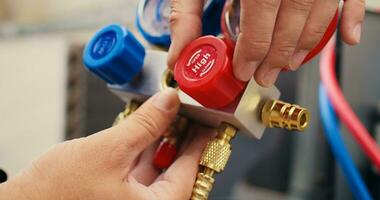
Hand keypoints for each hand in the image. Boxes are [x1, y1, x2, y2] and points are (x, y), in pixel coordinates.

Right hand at [0, 88, 213, 199]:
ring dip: (162, 141)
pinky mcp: (117, 195)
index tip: (210, 122)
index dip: (200, 142)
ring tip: (170, 116)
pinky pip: (140, 171)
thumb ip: (144, 125)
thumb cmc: (55, 194)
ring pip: (158, 169)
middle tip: (190, 114)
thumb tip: (169, 102)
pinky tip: (146, 130)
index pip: (189, 172)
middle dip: (181, 139)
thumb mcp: (109, 150)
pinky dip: (144, 149)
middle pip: (176, 170)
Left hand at [167, 0, 364, 86]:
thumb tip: (180, 54)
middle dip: (276, 58)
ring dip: (306, 45)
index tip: (244, 71)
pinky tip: (348, 39)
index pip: (259, 25)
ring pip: (320, 15)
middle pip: (291, 25)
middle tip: (265, 76)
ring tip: (289, 64)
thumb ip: (186, 12)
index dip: (252, 54)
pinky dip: (353, 17)